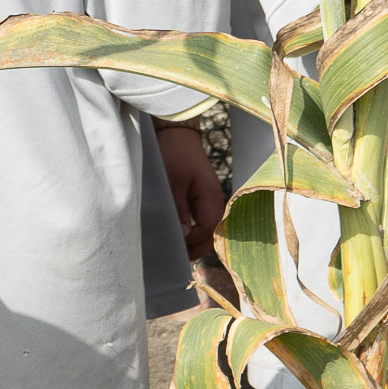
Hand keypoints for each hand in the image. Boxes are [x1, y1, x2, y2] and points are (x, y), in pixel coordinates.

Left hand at [156, 119, 226, 257]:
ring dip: (193, 241)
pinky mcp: (203, 201)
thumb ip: (179, 212)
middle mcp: (215, 203)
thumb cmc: (174, 156)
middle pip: (211, 236)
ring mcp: (210, 202)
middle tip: (172, 253)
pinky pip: (202, 223)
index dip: (191, 240)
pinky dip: (192, 231)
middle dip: (194, 247)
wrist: (177, 135)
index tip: (172, 241)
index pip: (207, 231)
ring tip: (173, 246)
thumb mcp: (172, 185)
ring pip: (207, 231)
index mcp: (211, 198)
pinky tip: (178, 235)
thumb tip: (184, 237)